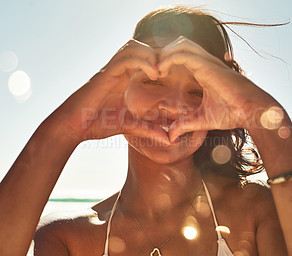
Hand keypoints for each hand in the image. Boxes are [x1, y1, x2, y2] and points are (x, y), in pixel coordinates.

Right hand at [45, 40, 169, 143]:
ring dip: (150, 55)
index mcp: (123, 78)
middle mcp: (117, 71)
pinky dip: (143, 63)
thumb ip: (148, 130)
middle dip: (157, 54)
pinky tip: (153, 75)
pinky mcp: (105, 75)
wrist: (71, 127)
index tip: (171, 75)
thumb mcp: (130, 126)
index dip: (159, 61)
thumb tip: (168, 140)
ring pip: (133, 47)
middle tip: (168, 71)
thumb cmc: (96, 124)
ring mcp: (110, 71)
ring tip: (160, 72)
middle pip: (139, 46)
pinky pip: (126, 59)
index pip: (143, 57)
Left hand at [158, 36, 269, 141]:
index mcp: (204, 72)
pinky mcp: (208, 65)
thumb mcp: (202, 120)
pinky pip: (183, 54)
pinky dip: (168, 58)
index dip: (166, 62)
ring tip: (155, 70)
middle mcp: (205, 63)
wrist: (251, 111)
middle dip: (163, 53)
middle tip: (152, 70)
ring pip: (181, 44)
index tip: (155, 76)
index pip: (181, 56)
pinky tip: (160, 70)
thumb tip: (170, 136)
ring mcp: (207, 62)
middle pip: (179, 44)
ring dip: (164, 53)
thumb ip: (185, 124)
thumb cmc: (233, 114)